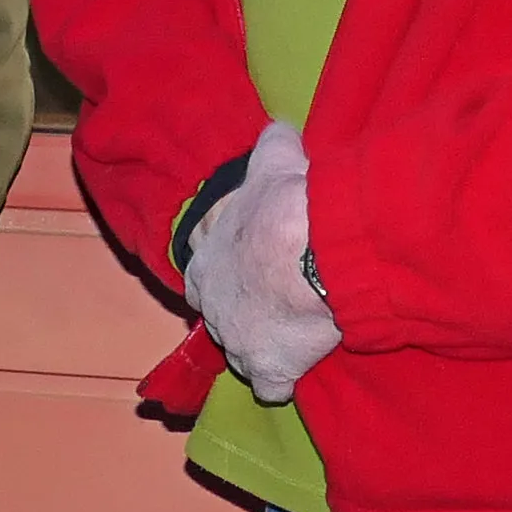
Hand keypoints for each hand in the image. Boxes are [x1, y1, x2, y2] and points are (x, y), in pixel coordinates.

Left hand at [183, 122, 338, 403]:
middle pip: (220, 317)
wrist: (311, 255)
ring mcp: (236, 342)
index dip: (224, 271)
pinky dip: (283, 379)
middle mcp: (212, 307)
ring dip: (263, 345)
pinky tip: (299, 370)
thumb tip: (280, 125)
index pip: (200, 274)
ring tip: (292, 334)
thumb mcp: (274, 161)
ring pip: (242, 353)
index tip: (247, 268)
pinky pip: (271, 385)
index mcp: (205, 262)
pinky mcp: (267, 370)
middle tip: (272, 303)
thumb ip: (272, 144)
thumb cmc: (286, 208)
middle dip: (241, 312)